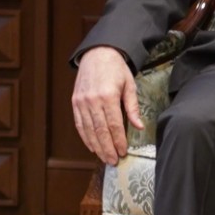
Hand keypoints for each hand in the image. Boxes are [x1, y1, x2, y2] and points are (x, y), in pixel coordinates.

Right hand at [71, 47, 141, 165]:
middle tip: (113, 161)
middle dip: (107, 148)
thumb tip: (139, 126)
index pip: (114, 125)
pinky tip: (92, 146)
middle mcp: (92, 101)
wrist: (97, 54)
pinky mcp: (75, 103)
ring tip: (104, 157)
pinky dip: (85, 137)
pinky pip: (79, 124)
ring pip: (88, 130)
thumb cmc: (116, 69)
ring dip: (96, 146)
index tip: (123, 152)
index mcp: (108, 96)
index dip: (118, 141)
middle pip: (100, 131)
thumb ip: (133, 107)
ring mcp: (81, 102)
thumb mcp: (130, 85)